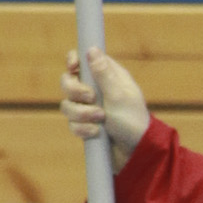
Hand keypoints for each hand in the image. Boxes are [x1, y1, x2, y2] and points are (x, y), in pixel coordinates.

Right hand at [60, 47, 150, 173]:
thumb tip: (92, 49)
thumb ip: (103, 74)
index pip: (83, 60)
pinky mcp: (85, 125)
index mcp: (108, 77)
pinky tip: (96, 133)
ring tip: (100, 119)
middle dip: (75, 91)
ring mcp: (89, 108)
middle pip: (68, 81)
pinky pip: (71, 123)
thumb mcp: (119, 95)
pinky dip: (82, 128)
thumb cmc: (133, 121)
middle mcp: (96, 90)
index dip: (74, 61)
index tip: (73, 68)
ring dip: (81, 113)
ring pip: (67, 104)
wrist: (135, 154)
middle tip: (91, 98)